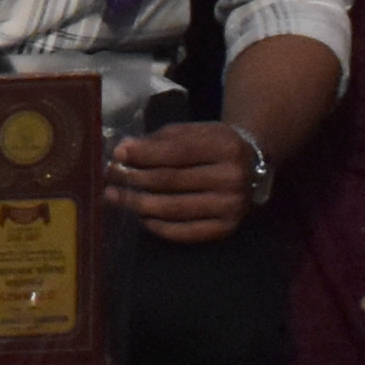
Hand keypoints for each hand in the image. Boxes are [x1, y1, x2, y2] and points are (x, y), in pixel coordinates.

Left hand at [109, 117, 261, 244]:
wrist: (254, 167)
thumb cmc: (215, 145)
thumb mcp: (195, 132)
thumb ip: (161, 140)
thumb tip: (124, 151)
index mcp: (225, 146)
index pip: (176, 153)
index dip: (144, 154)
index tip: (117, 154)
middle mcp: (232, 178)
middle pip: (171, 181)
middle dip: (134, 179)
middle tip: (110, 176)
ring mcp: (231, 207)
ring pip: (174, 208)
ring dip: (138, 204)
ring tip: (114, 197)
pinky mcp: (226, 229)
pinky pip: (185, 232)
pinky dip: (159, 227)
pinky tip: (141, 217)